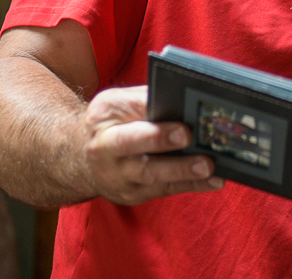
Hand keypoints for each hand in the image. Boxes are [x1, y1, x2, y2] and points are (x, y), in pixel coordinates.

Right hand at [81, 85, 222, 204]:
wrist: (78, 157)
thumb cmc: (106, 123)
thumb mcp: (115, 103)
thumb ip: (143, 99)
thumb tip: (179, 97)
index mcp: (103, 123)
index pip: (129, 120)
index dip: (156, 126)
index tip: (182, 126)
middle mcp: (107, 152)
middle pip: (136, 152)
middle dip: (165, 148)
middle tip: (193, 143)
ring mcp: (120, 178)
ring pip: (153, 177)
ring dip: (184, 172)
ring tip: (209, 166)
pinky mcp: (134, 194)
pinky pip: (165, 189)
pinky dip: (191, 185)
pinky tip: (213, 180)